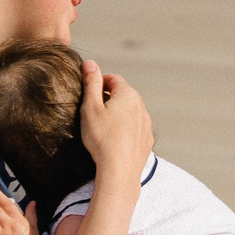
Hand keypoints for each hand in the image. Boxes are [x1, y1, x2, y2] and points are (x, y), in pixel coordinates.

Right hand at [79, 61, 153, 183]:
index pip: (113, 79)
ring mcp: (146, 124)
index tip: (88, 93)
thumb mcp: (90, 108)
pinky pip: (135, 128)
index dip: (99, 83)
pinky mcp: (147, 140)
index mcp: (128, 94)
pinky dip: (125, 129)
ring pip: (130, 112)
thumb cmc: (102, 138)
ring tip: (102, 127)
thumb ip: (91, 84)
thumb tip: (90, 63)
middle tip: (92, 111)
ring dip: (118, 114)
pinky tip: (114, 140)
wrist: (119, 170)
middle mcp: (141, 106)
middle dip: (108, 98)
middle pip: (123, 95)